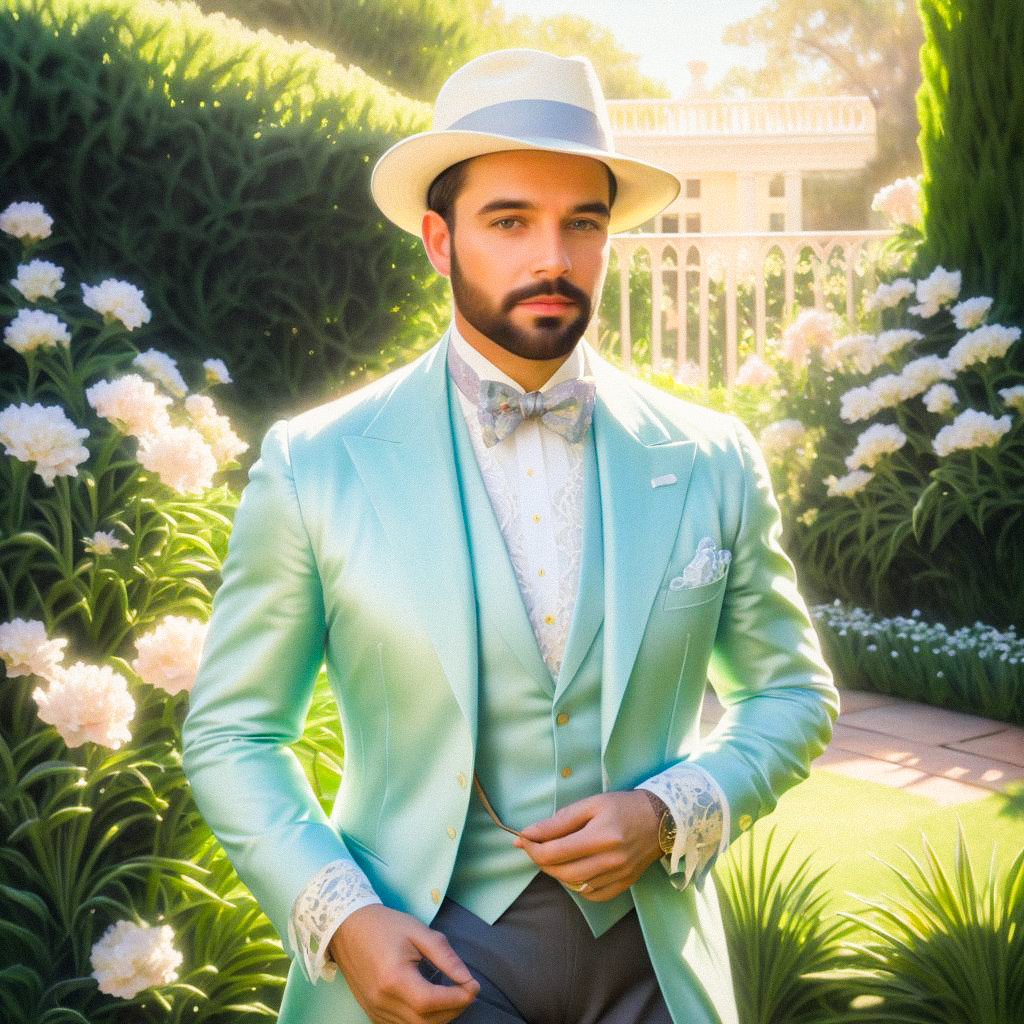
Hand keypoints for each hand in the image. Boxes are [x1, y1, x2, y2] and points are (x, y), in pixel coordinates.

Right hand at [329, 904, 479, 1023]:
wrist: (348, 927)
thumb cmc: (385, 925)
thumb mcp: (418, 931)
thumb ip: (444, 956)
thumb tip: (467, 978)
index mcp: (394, 977)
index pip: (431, 1002)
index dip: (457, 999)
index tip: (474, 986)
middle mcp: (382, 1001)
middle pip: (426, 1022)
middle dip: (454, 1010)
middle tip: (467, 990)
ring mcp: (375, 1011)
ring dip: (440, 1017)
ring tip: (452, 995)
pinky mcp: (372, 1013)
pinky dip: (422, 1020)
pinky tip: (431, 1002)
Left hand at [513, 791, 662, 900]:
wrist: (661, 819)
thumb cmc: (623, 806)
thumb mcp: (591, 804)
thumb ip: (559, 821)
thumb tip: (528, 834)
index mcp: (600, 836)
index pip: (554, 852)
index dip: (532, 848)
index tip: (523, 838)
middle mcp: (610, 860)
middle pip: (561, 872)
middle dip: (541, 860)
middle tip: (535, 846)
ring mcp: (618, 876)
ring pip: (574, 885)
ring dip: (556, 872)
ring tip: (554, 855)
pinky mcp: (624, 884)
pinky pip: (592, 894)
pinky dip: (577, 885)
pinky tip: (575, 869)